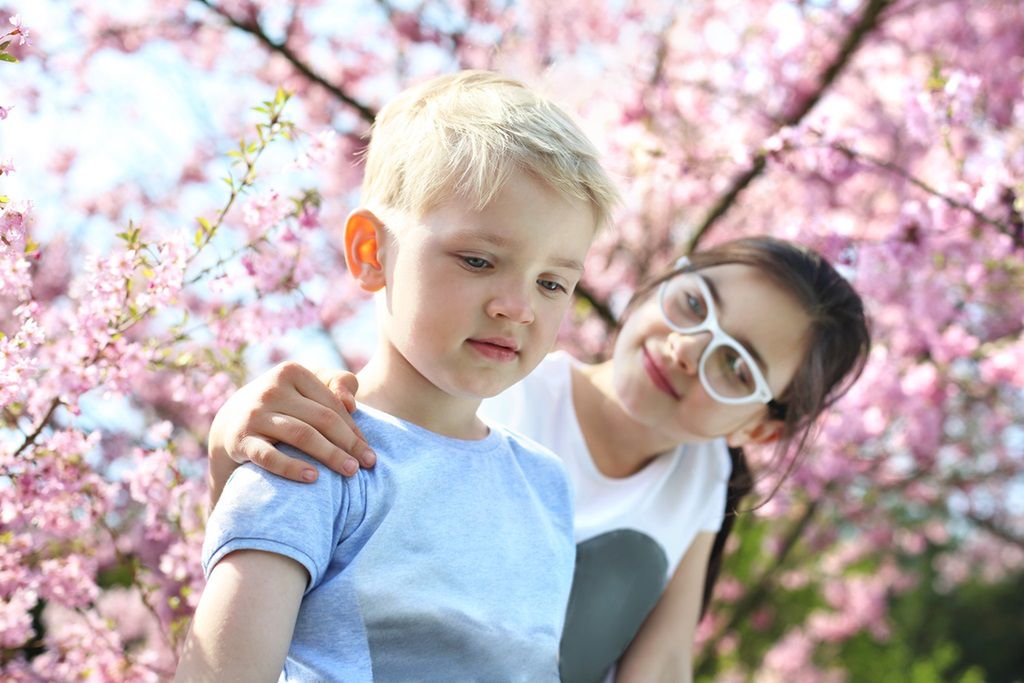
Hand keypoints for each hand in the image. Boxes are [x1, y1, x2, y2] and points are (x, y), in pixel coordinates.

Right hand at [208, 362, 374, 500]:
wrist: (232, 421)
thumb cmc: (285, 403)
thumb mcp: (308, 385)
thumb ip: (337, 382)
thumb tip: (351, 404)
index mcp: (293, 372)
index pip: (333, 405)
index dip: (354, 430)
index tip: (370, 452)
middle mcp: (272, 389)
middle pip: (322, 419)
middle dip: (349, 443)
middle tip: (368, 464)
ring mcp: (255, 414)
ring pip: (302, 435)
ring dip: (330, 455)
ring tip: (351, 471)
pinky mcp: (241, 439)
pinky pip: (270, 457)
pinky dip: (292, 468)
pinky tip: (314, 478)